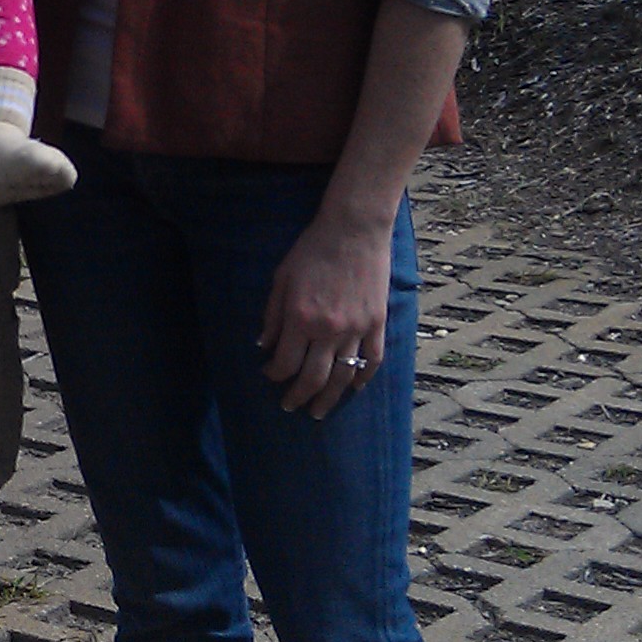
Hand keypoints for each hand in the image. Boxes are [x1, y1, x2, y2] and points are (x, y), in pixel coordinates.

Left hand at [258, 207, 391, 418]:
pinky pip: (372, 361)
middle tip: (290, 406)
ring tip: (319, 411)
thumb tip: (264, 346)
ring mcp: (357, 329)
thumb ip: (272, 315)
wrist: (354, 230)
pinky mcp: (377, 323)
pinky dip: (363, 378)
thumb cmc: (312, 250)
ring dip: (329, 398)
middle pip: (314, 378)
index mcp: (301, 318)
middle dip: (299, 396)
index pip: (285, 362)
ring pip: (343, 377)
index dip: (274, 375)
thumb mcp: (281, 278)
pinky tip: (354, 389)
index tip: (269, 376)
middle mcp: (329, 330)